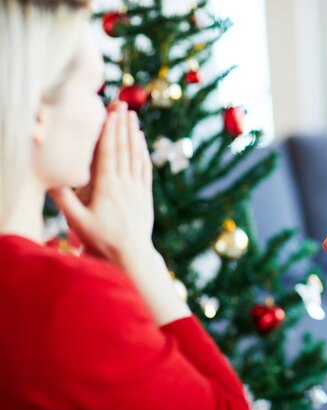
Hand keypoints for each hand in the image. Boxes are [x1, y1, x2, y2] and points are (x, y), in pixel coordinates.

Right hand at [48, 101, 154, 266]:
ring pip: (136, 155)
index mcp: (108, 188)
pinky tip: (142, 141)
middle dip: (122, 125)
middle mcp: (125, 184)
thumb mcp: (78, 222)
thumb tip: (50, 179)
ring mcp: (137, 188)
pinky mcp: (145, 194)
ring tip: (132, 116)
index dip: (110, 131)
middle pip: (124, 149)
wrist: (132, 255)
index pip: (109, 153)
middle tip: (122, 104)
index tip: (110, 113)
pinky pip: (145, 168)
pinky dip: (143, 152)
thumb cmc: (101, 240)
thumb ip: (64, 200)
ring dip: (134, 134)